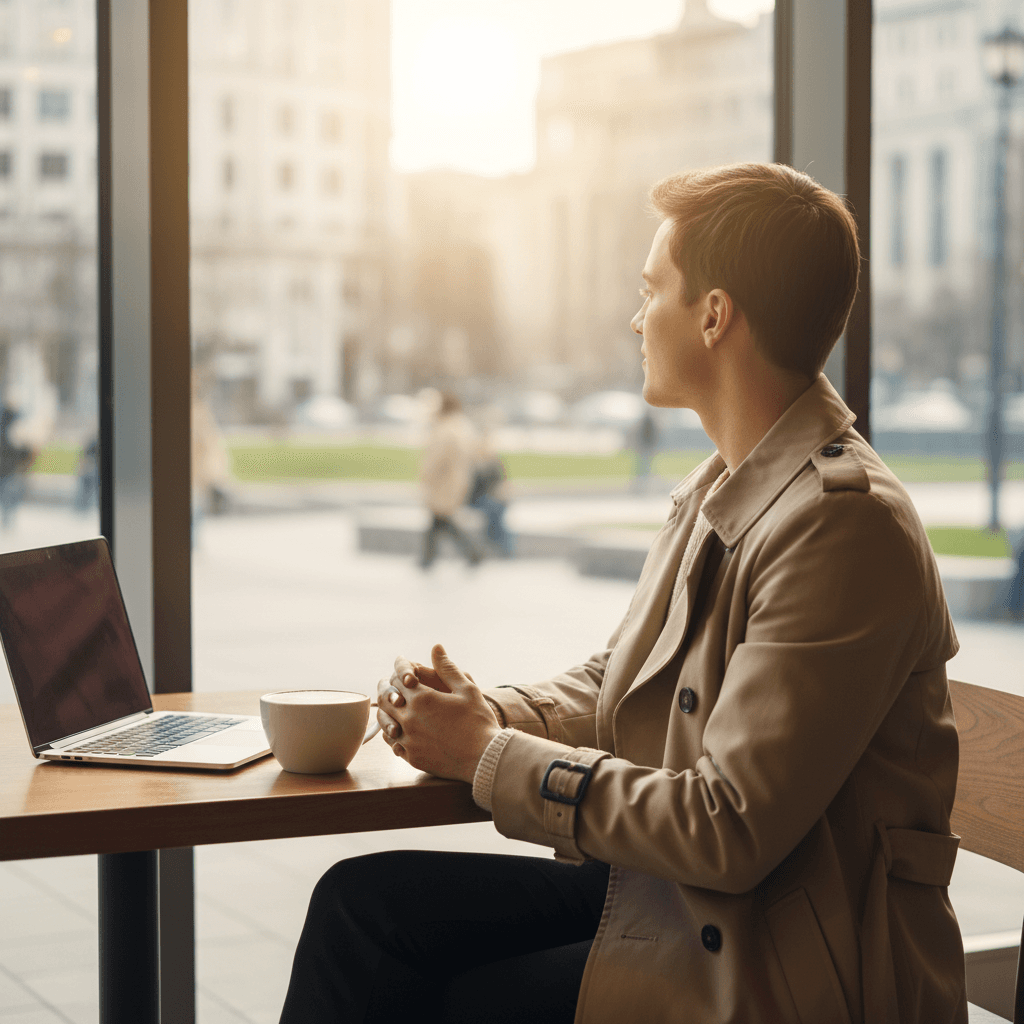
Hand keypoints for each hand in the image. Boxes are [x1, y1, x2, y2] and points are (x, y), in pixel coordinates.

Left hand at [378, 644, 500, 782]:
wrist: (485, 757)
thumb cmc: (479, 721)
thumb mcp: (467, 689)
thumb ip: (447, 668)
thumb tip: (436, 647)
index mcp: (422, 699)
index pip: (398, 678)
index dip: (400, 669)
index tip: (402, 664)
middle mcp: (410, 719)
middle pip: (385, 699)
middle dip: (386, 689)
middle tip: (390, 684)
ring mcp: (409, 740)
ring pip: (385, 723)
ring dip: (387, 712)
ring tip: (394, 707)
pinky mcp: (412, 758)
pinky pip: (393, 744)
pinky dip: (393, 734)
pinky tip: (401, 731)